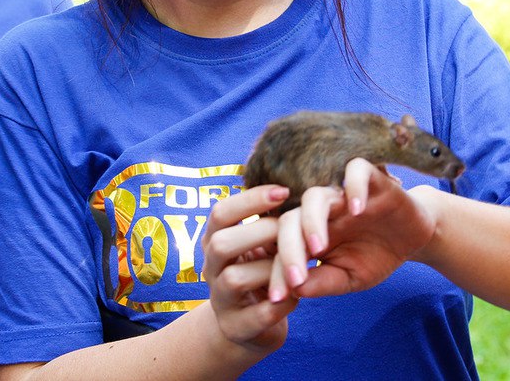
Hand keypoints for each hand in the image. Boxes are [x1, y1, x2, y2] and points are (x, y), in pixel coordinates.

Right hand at [201, 185, 295, 354]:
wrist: (247, 326)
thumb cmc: (258, 272)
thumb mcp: (256, 244)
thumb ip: (264, 220)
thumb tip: (289, 182)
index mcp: (215, 241)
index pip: (220, 212)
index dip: (250, 199)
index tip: (284, 191)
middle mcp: (210, 268)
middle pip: (221, 243)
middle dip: (260, 233)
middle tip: (290, 231)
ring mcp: (220, 300)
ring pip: (236, 279)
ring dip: (271, 270)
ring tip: (295, 266)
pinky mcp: (236, 328)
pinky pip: (258, 315)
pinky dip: (282, 305)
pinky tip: (299, 294)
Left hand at [272, 158, 436, 298]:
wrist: (412, 239)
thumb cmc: (375, 257)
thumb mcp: (350, 278)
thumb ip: (323, 282)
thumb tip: (295, 290)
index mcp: (309, 235)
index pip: (282, 248)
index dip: (277, 272)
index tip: (277, 298)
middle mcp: (320, 213)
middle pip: (290, 219)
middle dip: (288, 249)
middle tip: (295, 278)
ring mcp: (342, 195)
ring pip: (314, 196)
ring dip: (311, 221)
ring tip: (319, 247)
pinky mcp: (371, 180)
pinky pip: (356, 170)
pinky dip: (354, 186)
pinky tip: (358, 210)